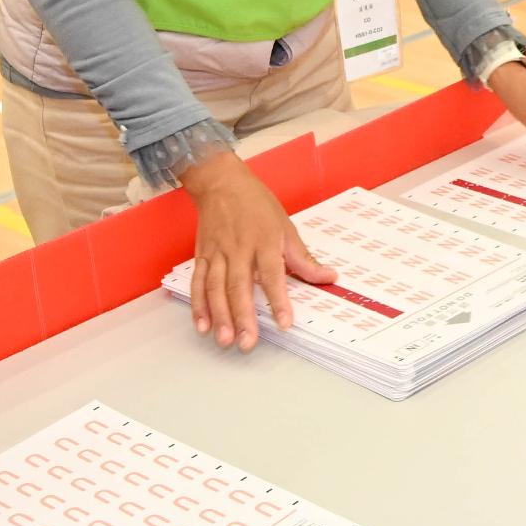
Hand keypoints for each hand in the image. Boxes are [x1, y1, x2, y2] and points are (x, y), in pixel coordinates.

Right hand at [177, 146, 324, 351]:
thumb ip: (303, 259)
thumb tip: (328, 277)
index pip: (272, 275)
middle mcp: (239, 249)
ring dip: (219, 316)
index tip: (284, 322)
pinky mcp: (201, 255)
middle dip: (242, 317)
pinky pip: (197, 283)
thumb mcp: (286, 227)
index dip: (278, 300)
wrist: (221, 183)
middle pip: (239, 286)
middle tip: (247, 343)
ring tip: (225, 339)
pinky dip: (198, 305)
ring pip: (215, 288)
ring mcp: (217, 253)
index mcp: (264, 242)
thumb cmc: (256, 204)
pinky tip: (202, 325)